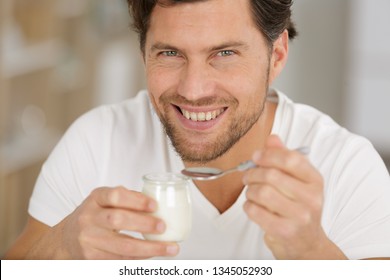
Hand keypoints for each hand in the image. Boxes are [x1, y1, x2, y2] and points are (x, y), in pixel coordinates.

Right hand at [57, 186, 178, 258]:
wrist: (66, 239)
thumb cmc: (93, 215)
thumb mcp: (104, 200)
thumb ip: (126, 198)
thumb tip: (154, 204)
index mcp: (96, 198)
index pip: (115, 196)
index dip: (136, 200)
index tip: (154, 206)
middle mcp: (89, 217)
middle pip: (118, 220)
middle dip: (145, 224)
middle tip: (163, 226)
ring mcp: (89, 239)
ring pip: (122, 247)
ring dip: (149, 248)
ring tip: (169, 247)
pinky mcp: (92, 258)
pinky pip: (120, 260)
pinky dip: (140, 258)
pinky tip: (153, 255)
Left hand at [243, 135, 344, 258]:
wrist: (306, 243)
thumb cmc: (298, 207)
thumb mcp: (297, 181)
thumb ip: (284, 158)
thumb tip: (272, 138)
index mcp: (315, 180)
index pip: (291, 159)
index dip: (268, 154)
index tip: (256, 156)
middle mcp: (311, 198)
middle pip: (272, 175)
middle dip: (253, 173)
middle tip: (247, 176)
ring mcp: (300, 217)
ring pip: (261, 192)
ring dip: (250, 190)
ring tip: (252, 192)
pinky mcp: (285, 231)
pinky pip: (255, 211)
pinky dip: (248, 206)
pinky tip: (253, 206)